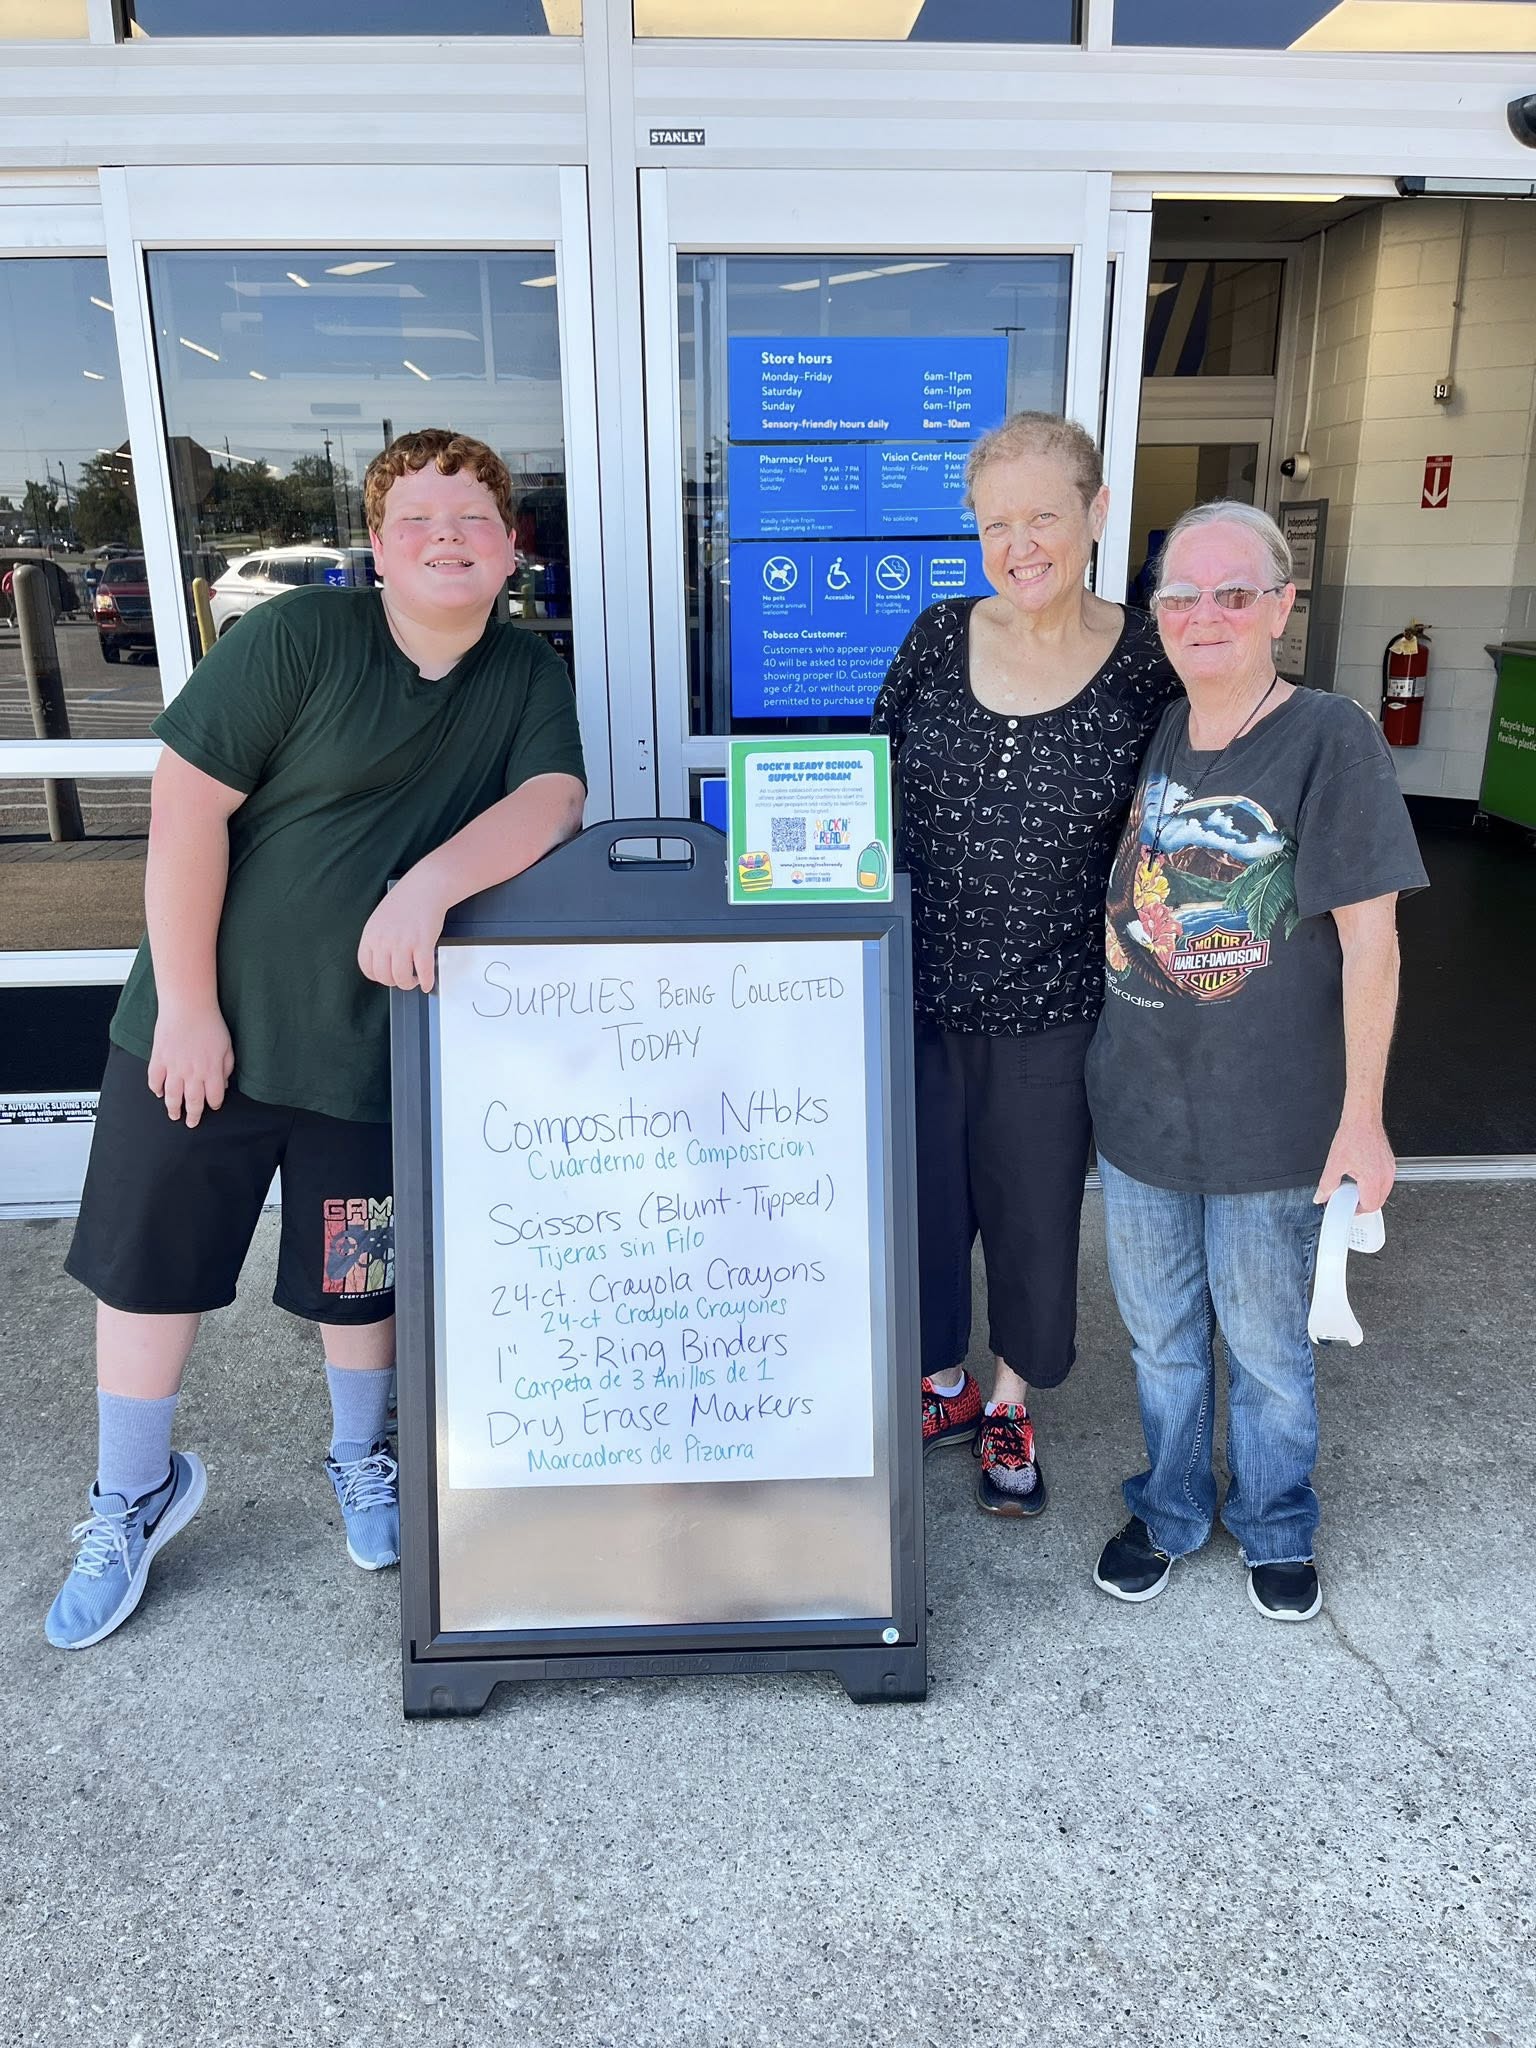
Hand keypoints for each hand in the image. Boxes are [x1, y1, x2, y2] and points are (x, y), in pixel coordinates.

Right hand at [147, 1005, 233, 1127]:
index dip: (214, 1104)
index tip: (212, 1106)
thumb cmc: (210, 1024)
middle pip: (193, 1102)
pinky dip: (156, 1089)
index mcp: (211, 1071)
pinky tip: (159, 1093)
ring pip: (172, 1096)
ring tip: (174, 1115)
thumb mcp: (227, 1047)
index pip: (214, 1097)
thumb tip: (225, 1084)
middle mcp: (192, 1073)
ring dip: (173, 1108)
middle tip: (192, 1123)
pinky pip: (154, 1080)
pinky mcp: (159, 1059)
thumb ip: (227, 1068)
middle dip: (193, 1115)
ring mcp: (173, 1067)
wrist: (188, 1006)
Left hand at [357, 868, 449, 993]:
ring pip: (402, 978)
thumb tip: (383, 961)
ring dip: (409, 984)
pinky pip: (423, 972)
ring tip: (414, 980)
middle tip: (403, 979)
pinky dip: (426, 981)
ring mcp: (403, 943)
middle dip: (394, 982)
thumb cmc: (406, 901)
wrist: (425, 887)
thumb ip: (378, 939)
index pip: (367, 967)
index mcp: (371, 935)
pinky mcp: (422, 944)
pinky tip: (428, 982)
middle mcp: (384, 941)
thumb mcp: (380, 919)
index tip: (386, 977)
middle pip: (384, 976)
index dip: (377, 976)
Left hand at [1314, 1114, 1394, 1214]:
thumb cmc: (1353, 1135)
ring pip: (1383, 1193)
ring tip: (1354, 1187)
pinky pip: (1385, 1182)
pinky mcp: (1390, 1164)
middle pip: (1378, 1202)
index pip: (1370, 1206)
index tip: (1347, 1207)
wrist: (1363, 1119)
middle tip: (1349, 1199)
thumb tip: (1321, 1196)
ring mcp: (1389, 1169)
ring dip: (1369, 1195)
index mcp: (1373, 1178)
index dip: (1357, 1210)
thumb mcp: (1334, 1163)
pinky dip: (1374, 1185)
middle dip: (1363, 1204)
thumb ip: (1327, 1184)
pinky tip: (1361, 1178)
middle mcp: (1385, 1175)